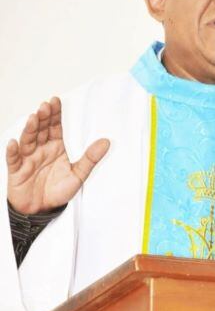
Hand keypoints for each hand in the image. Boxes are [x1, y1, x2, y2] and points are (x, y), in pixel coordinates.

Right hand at [6, 97, 108, 213]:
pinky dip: (12, 151)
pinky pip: (13, 160)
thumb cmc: (58, 191)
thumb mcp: (78, 174)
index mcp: (55, 147)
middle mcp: (40, 150)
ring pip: (27, 141)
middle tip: (46, 106)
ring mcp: (27, 159)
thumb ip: (91, 158)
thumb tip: (106, 142)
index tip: (56, 100)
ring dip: (30, 130)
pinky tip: (14, 143)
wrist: (43, 209)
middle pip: (41, 130)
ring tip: (34, 119)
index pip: (54, 127)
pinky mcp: (17, 171)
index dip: (55, 114)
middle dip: (43, 118)